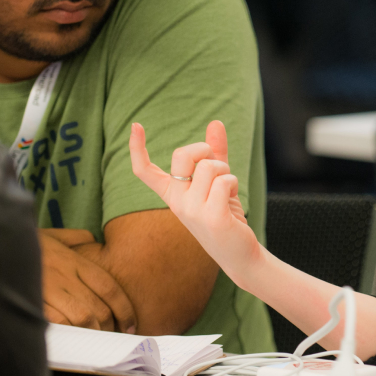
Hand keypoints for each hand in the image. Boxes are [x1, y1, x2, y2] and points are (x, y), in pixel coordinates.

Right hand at [38, 230, 137, 332]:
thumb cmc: (26, 243)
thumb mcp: (55, 235)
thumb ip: (77, 238)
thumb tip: (93, 241)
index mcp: (75, 261)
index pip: (109, 288)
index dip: (124, 309)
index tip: (130, 324)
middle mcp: (66, 276)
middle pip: (98, 307)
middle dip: (109, 326)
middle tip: (112, 335)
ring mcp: (48, 290)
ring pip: (82, 318)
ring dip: (92, 332)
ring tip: (96, 339)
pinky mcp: (32, 302)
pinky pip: (57, 323)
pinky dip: (70, 332)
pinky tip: (74, 337)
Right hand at [129, 120, 262, 285]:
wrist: (240, 253)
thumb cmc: (225, 215)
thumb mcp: (217, 180)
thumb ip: (215, 152)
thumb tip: (215, 122)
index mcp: (172, 194)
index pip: (144, 172)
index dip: (137, 148)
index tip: (135, 125)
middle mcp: (177, 202)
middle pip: (182, 155)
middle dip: (204, 149)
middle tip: (217, 167)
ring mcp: (191, 211)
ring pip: (208, 166)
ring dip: (225, 171)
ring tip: (228, 190)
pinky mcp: (211, 217)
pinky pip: (223, 181)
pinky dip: (233, 183)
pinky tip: (232, 200)